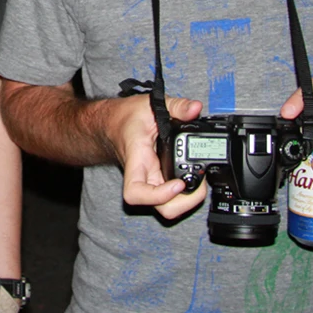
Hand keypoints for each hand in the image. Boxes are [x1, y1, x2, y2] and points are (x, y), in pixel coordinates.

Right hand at [107, 93, 206, 219]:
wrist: (113, 124)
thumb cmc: (125, 118)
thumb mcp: (150, 104)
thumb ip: (176, 106)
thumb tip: (195, 109)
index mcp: (137, 160)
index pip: (137, 192)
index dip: (159, 195)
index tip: (178, 183)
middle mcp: (143, 177)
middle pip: (158, 208)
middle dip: (183, 203)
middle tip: (198, 183)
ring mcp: (150, 182)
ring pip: (166, 207)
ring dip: (186, 201)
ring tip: (199, 181)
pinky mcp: (157, 182)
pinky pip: (171, 198)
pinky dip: (186, 194)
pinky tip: (194, 179)